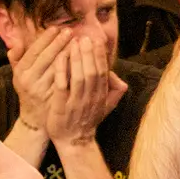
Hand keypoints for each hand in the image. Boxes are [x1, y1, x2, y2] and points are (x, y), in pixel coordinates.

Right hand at [9, 25, 72, 134]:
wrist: (36, 120)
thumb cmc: (28, 91)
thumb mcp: (18, 75)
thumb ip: (16, 57)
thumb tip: (16, 39)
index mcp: (21, 72)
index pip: (35, 51)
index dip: (46, 39)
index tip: (56, 28)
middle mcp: (31, 81)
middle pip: (47, 58)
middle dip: (60, 43)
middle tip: (71, 32)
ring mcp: (44, 90)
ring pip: (59, 68)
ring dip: (70, 54)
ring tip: (79, 42)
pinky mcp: (56, 98)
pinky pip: (67, 81)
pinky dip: (75, 68)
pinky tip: (82, 60)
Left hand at [45, 33, 126, 147]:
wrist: (73, 141)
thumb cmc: (87, 119)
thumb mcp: (105, 107)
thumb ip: (114, 92)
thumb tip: (120, 79)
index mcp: (101, 96)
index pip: (103, 71)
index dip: (100, 55)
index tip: (97, 39)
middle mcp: (90, 98)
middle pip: (92, 72)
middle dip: (89, 53)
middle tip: (85, 37)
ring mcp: (76, 103)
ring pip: (79, 77)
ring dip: (77, 58)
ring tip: (74, 43)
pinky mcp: (61, 106)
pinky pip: (62, 86)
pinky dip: (62, 70)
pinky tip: (59, 57)